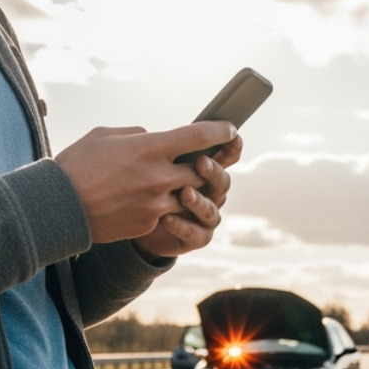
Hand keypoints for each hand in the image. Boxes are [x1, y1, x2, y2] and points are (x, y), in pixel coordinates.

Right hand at [53, 122, 236, 244]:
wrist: (59, 207)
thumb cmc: (77, 165)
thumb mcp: (105, 136)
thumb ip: (137, 136)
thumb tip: (154, 138)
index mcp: (150, 148)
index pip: (198, 136)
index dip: (219, 131)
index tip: (230, 128)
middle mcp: (159, 176)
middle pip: (202, 170)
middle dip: (206, 164)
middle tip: (206, 158)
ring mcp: (156, 203)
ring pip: (189, 196)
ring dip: (187, 188)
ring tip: (177, 181)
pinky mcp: (148, 223)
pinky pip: (168, 212)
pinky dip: (165, 205)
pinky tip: (150, 199)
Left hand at [131, 136, 243, 258]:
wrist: (136, 221)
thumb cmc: (144, 184)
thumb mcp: (151, 161)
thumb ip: (161, 147)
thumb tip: (152, 131)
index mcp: (205, 171)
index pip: (225, 156)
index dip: (231, 147)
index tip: (232, 135)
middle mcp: (211, 193)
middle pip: (222, 182)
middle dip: (214, 172)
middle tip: (201, 163)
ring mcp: (206, 216)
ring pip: (211, 209)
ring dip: (199, 201)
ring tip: (185, 193)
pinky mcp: (196, 237)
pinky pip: (196, 233)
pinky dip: (183, 225)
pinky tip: (166, 217)